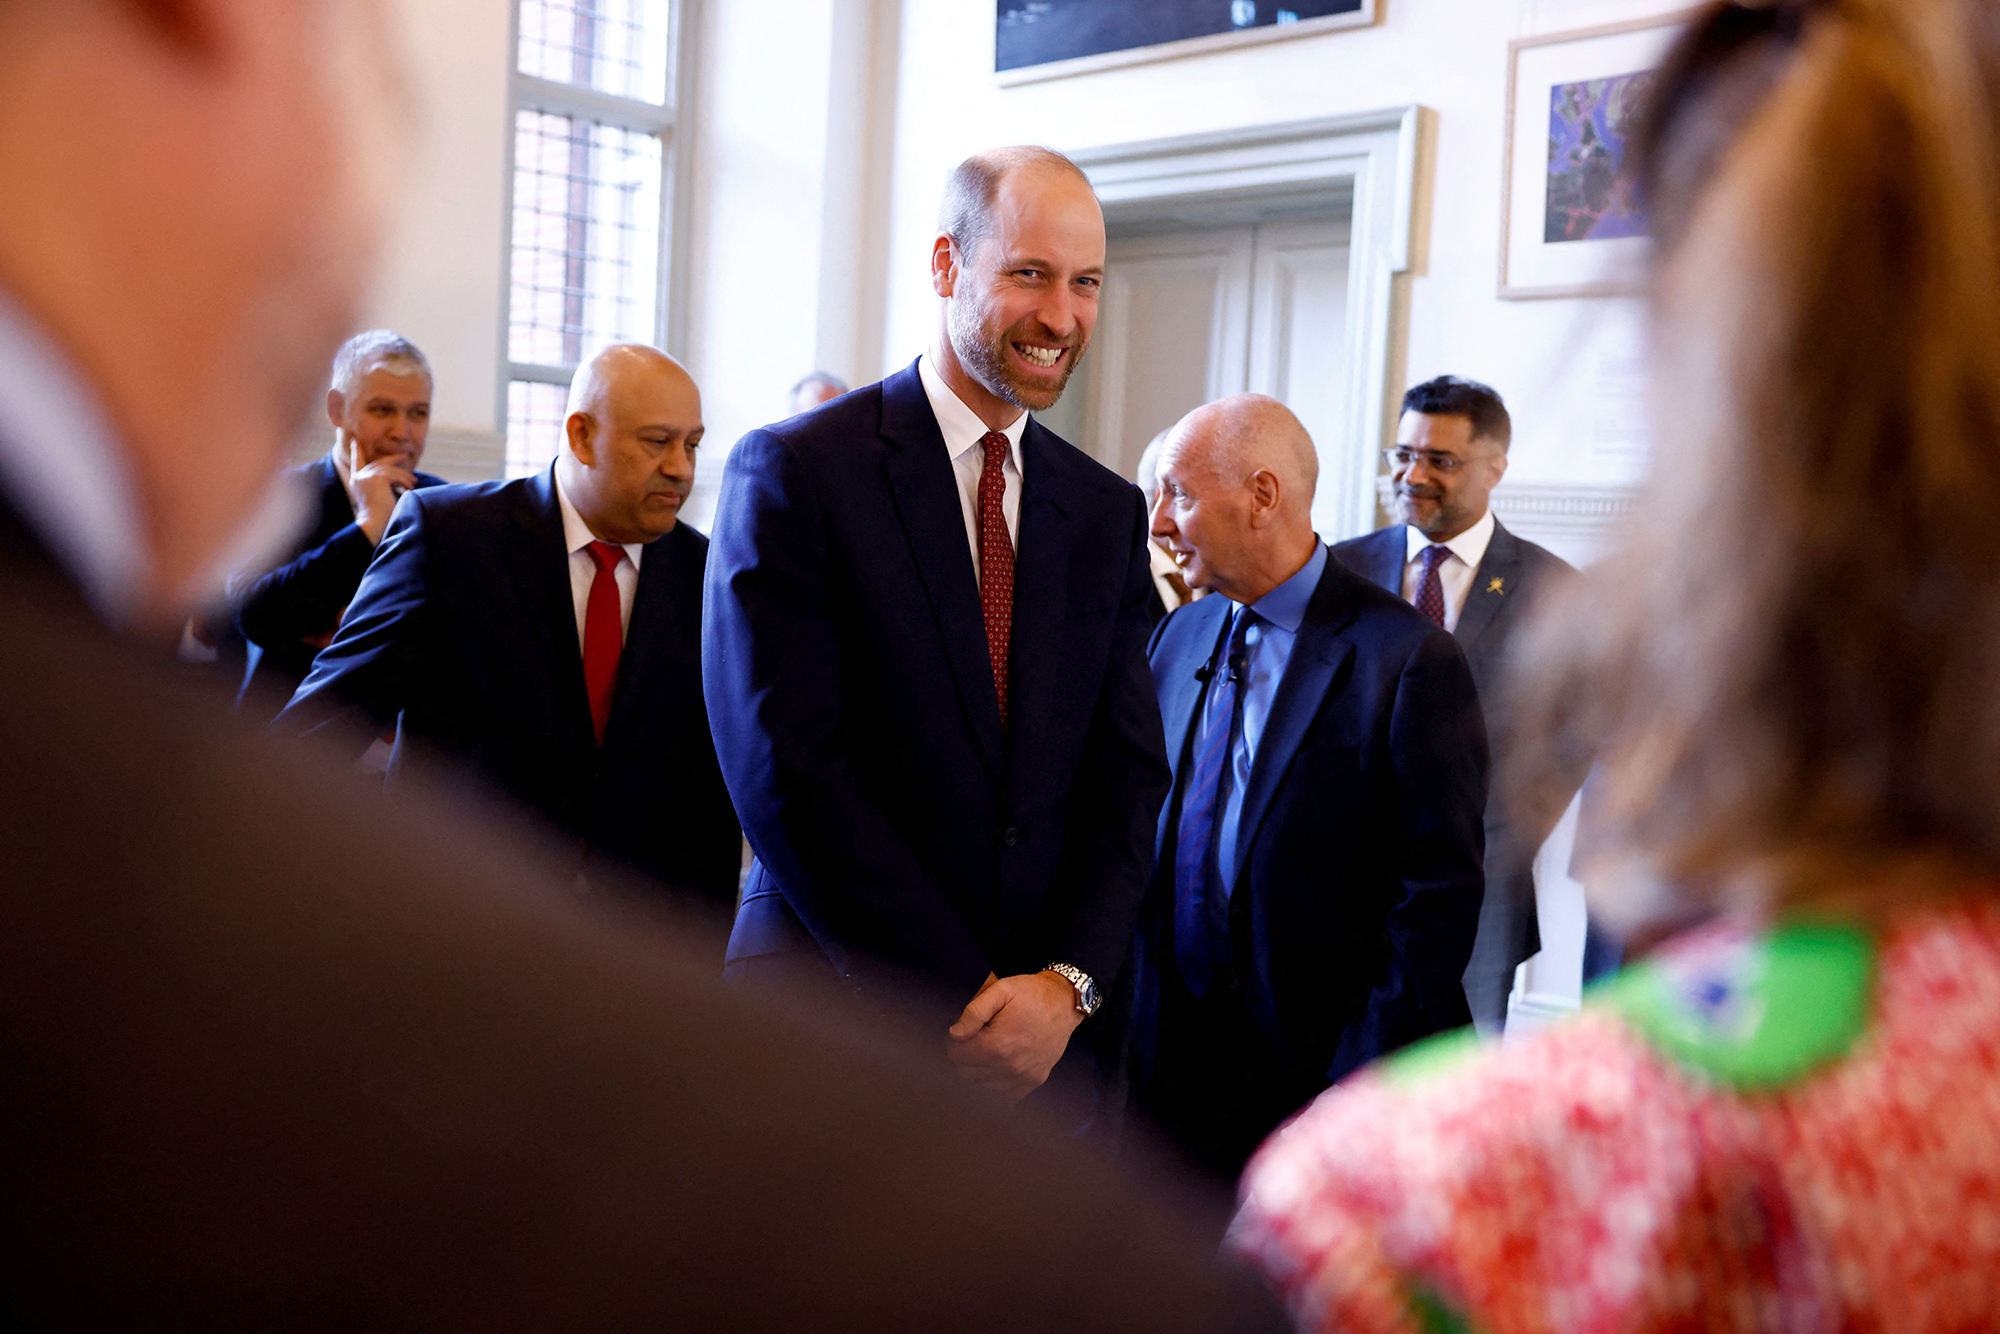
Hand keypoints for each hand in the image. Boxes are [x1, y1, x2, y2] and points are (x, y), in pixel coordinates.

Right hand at [346, 442, 417, 545]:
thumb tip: (398, 478)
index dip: (357, 452)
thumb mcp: (379, 497)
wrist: (374, 525)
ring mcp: (367, 476)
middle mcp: (359, 477)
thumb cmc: (379, 517)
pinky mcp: (376, 478)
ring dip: (404, 476)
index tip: (356, 442)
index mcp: (356, 481)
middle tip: (404, 456)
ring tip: (414, 483)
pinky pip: (395, 475)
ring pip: (390, 470)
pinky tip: (410, 489)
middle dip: (393, 459)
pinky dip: (404, 482)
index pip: (357, 463)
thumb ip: (382, 485)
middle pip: (379, 463)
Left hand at [946, 969, 1082, 1101]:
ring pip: (982, 1086)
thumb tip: (954, 1034)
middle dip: (965, 1056)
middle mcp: (1009, 1066)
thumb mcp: (1001, 990)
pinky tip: (998, 1068)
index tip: (961, 1033)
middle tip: (974, 1040)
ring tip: (988, 1051)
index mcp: (997, 1044)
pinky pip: (1005, 1097)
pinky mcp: (1033, 1081)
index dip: (953, 1042)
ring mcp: (1022, 1076)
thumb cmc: (1031, 994)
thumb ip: (974, 1012)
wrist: (1064, 1002)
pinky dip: (997, 1085)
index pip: (956, 1055)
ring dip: (979, 1070)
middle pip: (966, 1072)